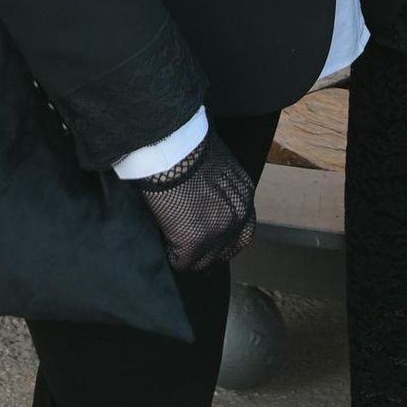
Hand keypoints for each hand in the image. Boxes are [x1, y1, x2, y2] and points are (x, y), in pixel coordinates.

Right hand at [135, 133, 256, 273]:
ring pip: (204, 262)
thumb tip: (207, 195)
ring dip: (189, 256)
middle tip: (193, 251)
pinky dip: (170, 255)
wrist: (172, 146)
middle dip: (210, 253)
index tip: (210, 238)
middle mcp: (238, 216)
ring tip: (173, 246)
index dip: (225, 237)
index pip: (243, 230)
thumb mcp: (217, 163)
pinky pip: (182, 262)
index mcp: (244, 194)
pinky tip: (163, 243)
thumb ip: (219, 186)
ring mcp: (218, 231)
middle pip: (227, 250)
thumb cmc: (187, 145)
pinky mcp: (194, 242)